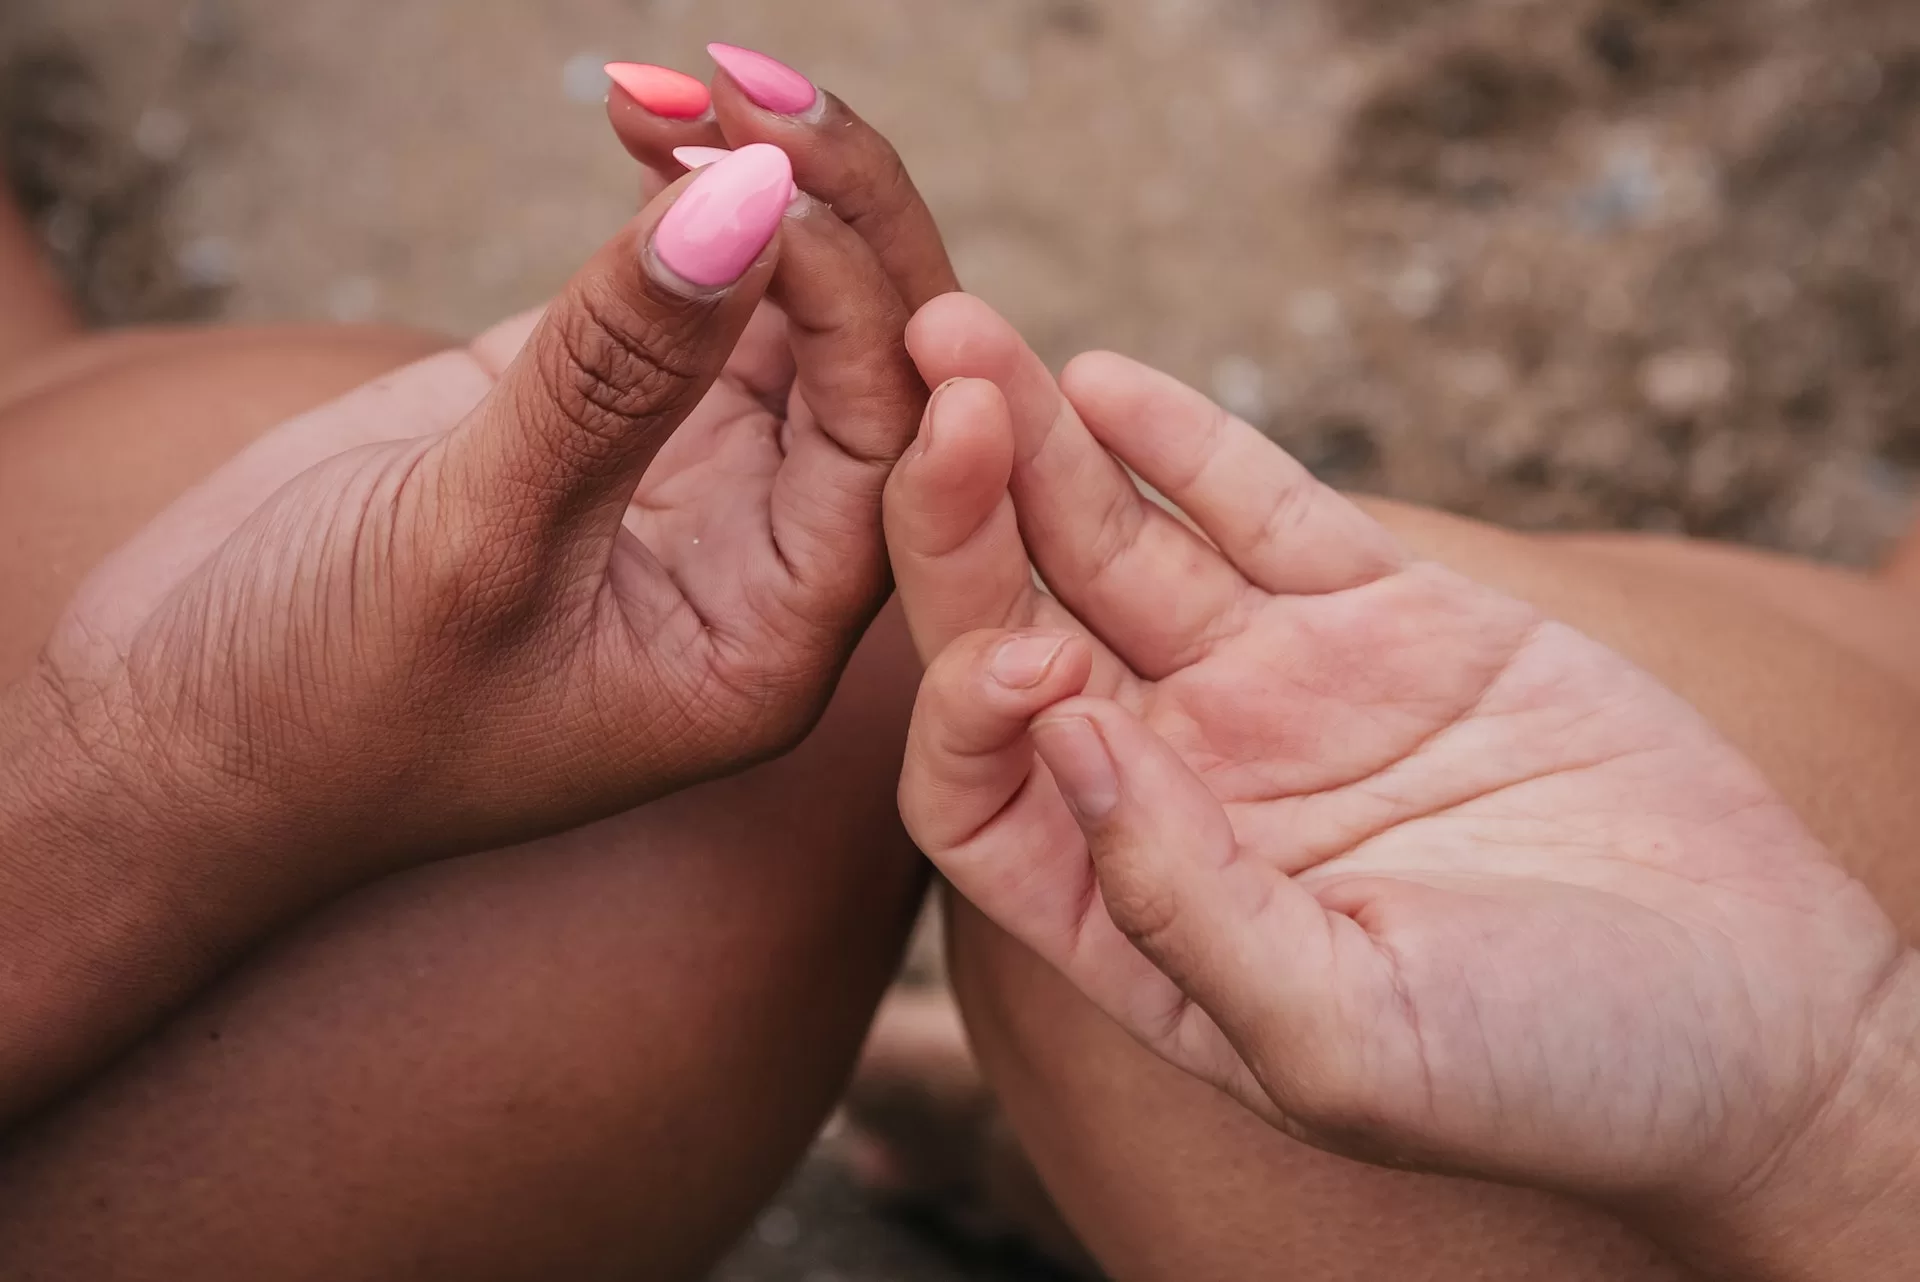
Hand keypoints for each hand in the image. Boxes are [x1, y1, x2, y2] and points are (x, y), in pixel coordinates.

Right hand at [0, 90, 954, 1121]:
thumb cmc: (323, 704)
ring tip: (683, 86)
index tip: (771, 175)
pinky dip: (674, 206)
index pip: (881, 443)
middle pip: (865, 362)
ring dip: (754, 189)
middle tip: (752, 93)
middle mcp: (761, 559)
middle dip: (830, 217)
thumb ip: (617, 376)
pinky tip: (648, 123)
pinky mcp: (607, 415)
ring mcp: (687, 478)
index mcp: (774, 638)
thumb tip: (755, 202)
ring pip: (787, 310)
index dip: (855, 298)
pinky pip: (685, 293)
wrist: (180, 732)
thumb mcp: (471, 540)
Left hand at [884, 296, 1911, 1243]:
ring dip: (1039, 443)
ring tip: (966, 334)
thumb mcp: (1348, 1042)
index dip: (965, 712)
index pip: (979, 790)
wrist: (1754, 1014)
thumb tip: (1058, 732)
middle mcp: (1179, 785)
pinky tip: (1110, 381)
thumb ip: (1180, 906)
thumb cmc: (1548, 1074)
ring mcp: (1273, 690)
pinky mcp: (1380, 616)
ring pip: (1117, 546)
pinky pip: (1261, 512)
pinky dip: (1188, 446)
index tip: (1021, 655)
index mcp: (1134, 909)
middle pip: (1022, 629)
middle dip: (960, 522)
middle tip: (934, 401)